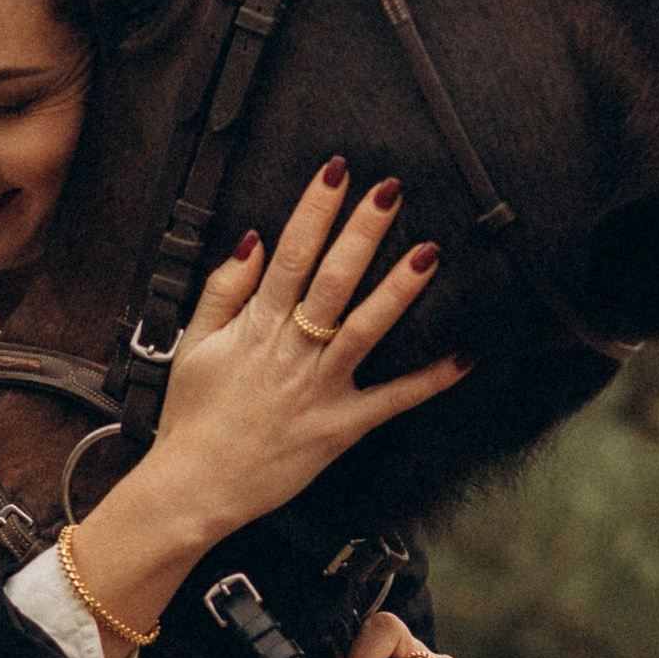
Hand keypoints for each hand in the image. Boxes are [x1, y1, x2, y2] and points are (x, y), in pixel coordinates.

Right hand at [147, 157, 470, 536]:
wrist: (194, 488)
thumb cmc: (193, 417)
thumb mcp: (193, 345)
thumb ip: (223, 290)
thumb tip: (252, 238)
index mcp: (256, 327)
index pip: (289, 254)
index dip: (315, 209)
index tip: (337, 169)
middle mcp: (290, 351)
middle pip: (332, 281)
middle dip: (362, 232)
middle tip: (393, 190)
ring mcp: (318, 389)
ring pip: (365, 329)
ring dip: (399, 289)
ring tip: (430, 251)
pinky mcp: (339, 426)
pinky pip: (390, 400)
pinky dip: (428, 381)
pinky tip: (465, 357)